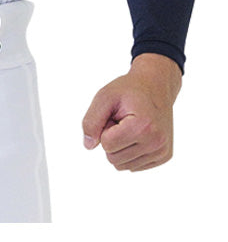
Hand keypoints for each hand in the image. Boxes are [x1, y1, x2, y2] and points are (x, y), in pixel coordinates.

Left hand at [81, 53, 181, 171]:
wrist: (155, 86)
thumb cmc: (128, 90)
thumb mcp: (104, 97)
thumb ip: (91, 121)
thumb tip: (88, 146)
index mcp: (143, 127)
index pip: (107, 144)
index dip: (104, 128)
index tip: (116, 114)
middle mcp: (157, 143)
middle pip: (113, 158)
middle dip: (111, 139)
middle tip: (121, 120)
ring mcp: (162, 152)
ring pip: (123, 166)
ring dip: (119, 146)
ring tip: (129, 126)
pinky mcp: (164, 157)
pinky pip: (133, 166)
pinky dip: (129, 152)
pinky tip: (137, 134)